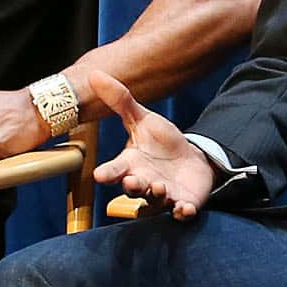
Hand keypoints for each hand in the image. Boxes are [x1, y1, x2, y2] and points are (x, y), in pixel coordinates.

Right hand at [92, 74, 216, 218]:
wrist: (191, 160)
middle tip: (133, 181)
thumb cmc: (161, 142)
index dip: (108, 174)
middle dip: (133, 187)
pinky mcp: (183, 204)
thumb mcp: (143, 119)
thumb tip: (95, 74)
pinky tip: (184, 207)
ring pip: (155, 203)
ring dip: (157, 197)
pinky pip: (180, 212)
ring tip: (160, 187)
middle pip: (134, 190)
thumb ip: (120, 101)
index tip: (99, 175)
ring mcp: (163, 196)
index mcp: (130, 164)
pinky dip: (182, 212)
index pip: (115, 170)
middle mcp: (143, 183)